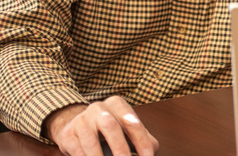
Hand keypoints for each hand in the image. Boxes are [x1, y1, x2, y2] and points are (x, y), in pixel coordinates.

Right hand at [44, 96, 158, 155]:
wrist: (78, 126)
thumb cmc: (110, 129)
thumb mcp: (127, 129)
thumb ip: (143, 138)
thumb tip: (152, 150)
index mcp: (117, 104)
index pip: (133, 123)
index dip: (142, 141)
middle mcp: (98, 108)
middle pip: (111, 127)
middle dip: (120, 148)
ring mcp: (81, 120)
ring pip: (91, 141)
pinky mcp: (68, 134)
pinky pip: (77, 150)